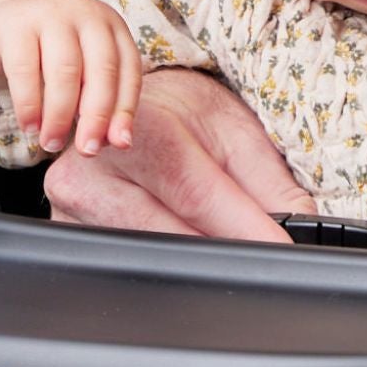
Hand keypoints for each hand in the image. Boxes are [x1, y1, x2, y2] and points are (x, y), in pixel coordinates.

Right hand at [0, 0, 140, 157]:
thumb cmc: (54, 56)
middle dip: (96, 117)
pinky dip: (29, 104)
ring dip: (59, 115)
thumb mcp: (84, 73)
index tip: (119, 144)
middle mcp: (87, 15)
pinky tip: (30, 126)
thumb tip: (119, 143)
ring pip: (64, 71)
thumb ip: (104, 103)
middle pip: (101, 70)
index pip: (129, 71)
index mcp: (113, 27)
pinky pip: (25, 70)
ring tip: (51, 143)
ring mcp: (51, 14)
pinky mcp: (16, 25)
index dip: (125, 110)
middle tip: (86, 151)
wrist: (6, 23)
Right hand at [41, 67, 314, 241]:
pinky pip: (120, 261)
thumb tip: (302, 226)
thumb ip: (271, 182)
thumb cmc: (183, 114)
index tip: (279, 252)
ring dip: (192, 261)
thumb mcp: (237, 132)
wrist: (130, 104)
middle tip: (261, 258)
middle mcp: (95, 165)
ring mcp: (72, 201)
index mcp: (141, 130)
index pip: (196, 193)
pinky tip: (182, 249)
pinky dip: (160, 262)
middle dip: (224, 251)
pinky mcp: (64, 227)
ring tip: (223, 247)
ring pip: (146, 254)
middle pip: (170, 233)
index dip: (244, 229)